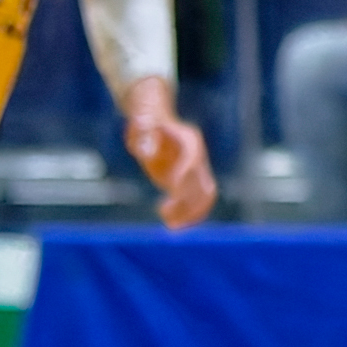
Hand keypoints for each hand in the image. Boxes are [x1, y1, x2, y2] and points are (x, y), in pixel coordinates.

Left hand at [123, 81, 217, 226]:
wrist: (153, 122)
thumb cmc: (146, 122)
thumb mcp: (141, 125)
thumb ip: (144, 134)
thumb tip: (145, 151)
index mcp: (190, 139)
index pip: (193, 159)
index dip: (185, 174)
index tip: (172, 188)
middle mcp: (197, 156)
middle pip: (201, 181)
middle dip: (186, 199)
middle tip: (163, 211)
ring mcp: (195, 170)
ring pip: (204, 195)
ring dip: (191, 212)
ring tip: (170, 224)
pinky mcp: (188, 181)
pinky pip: (198, 200)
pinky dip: (190, 214)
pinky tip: (172, 223)